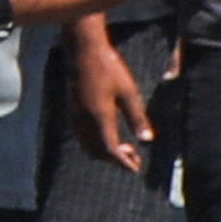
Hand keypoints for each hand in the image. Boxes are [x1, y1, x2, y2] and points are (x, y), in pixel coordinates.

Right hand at [67, 17, 153, 170]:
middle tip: (135, 157)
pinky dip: (96, 143)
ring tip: (125, 147)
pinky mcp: (73, 111)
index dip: (123, 163)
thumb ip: (138, 118)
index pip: (110, 150)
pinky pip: (83, 137)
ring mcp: (76, 116)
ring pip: (88, 146)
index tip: (136, 169)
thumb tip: (147, 141)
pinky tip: (110, 134)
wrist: (83, 52)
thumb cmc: (109, 69)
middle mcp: (84, 120)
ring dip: (105, 152)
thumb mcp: (129, 92)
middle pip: (97, 152)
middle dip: (115, 159)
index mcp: (100, 116)